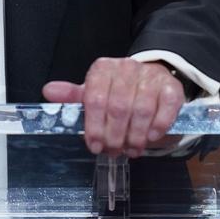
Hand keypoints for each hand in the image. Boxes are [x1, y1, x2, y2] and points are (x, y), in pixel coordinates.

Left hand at [42, 58, 183, 156]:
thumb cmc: (117, 92)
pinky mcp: (171, 86)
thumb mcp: (93, 93)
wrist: (149, 81)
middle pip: (119, 107)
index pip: (95, 98)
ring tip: (131, 149)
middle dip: (114, 136)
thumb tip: (48, 91)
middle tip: (113, 151)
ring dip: (136, 136)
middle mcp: (127, 68)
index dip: (93, 127)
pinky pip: (166, 108)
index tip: (94, 146)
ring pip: (142, 110)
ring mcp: (150, 76)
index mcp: (103, 69)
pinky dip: (158, 127)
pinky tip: (151, 138)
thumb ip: (72, 96)